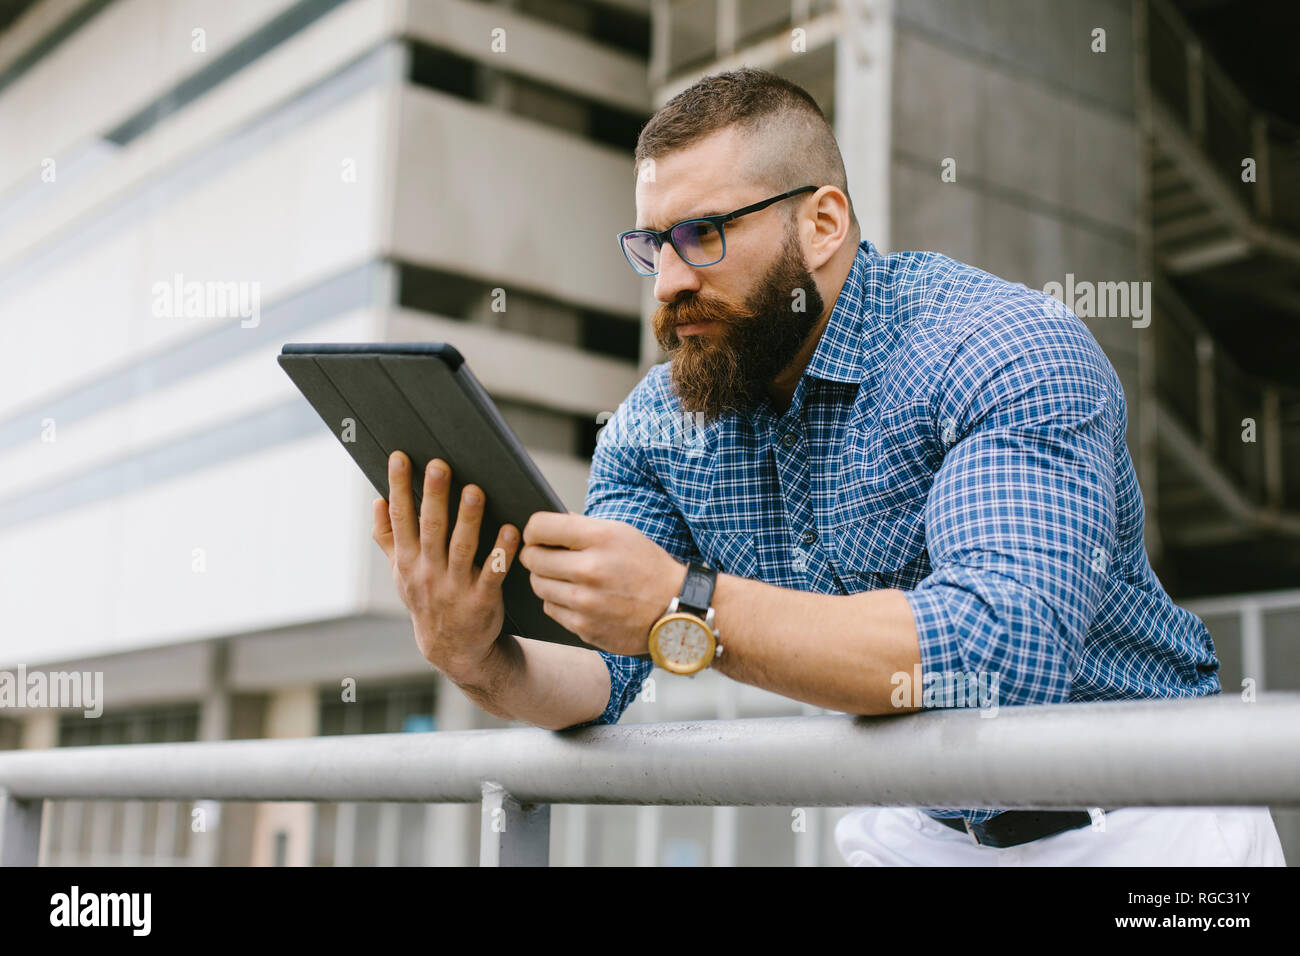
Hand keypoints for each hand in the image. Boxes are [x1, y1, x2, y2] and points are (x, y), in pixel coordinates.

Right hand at [371, 451, 518, 682]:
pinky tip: (511, 531)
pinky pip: (493, 573)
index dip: (399, 486)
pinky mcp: (482, 600)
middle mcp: (428, 571)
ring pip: (462, 548)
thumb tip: (377, 501)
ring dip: (468, 519)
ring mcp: (455, 587)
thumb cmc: (428, 600)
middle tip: (439, 464)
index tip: (400, 456)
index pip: (401, 517)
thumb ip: (388, 538)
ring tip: (475, 490)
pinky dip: (501, 553)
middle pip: (431, 528)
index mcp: (407, 560)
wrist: (453, 649)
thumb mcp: (401, 573)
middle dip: (434, 496)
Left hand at [518, 513, 685, 655]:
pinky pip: (551, 609)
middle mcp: (591, 569)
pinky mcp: (584, 627)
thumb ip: (582, 528)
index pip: (540, 527)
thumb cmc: (648, 567)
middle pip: (533, 558)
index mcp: (601, 538)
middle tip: (545, 556)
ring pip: (538, 585)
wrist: (676, 608)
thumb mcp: (621, 534)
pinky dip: (558, 602)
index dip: (534, 530)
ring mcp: (586, 602)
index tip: (537, 535)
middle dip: (535, 555)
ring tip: (563, 577)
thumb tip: (546, 526)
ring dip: (545, 579)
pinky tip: (576, 597)